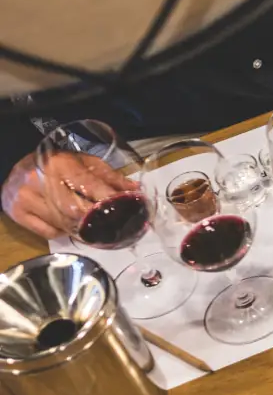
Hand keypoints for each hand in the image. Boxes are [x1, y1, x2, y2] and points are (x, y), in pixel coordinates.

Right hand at [2, 150, 132, 238]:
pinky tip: (70, 227)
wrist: (16, 165)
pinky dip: (63, 233)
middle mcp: (40, 181)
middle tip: (115, 225)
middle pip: (75, 209)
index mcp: (60, 164)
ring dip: (83, 229)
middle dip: (97, 219)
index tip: (127, 207)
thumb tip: (134, 189)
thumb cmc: (56, 163)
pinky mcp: (18, 214)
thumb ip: (108, 176)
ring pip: (62, 223)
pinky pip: (48, 232)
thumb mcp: (82, 162)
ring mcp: (26, 199)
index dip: (108, 198)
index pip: (88, 185)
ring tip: (98, 229)